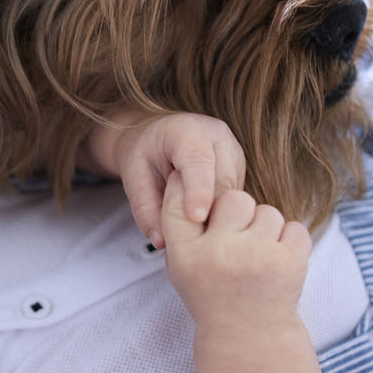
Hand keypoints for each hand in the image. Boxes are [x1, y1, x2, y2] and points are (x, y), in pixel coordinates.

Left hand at [82, 111, 245, 248]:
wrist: (156, 138)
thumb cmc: (143, 156)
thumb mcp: (133, 178)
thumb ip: (145, 209)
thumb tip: (161, 241)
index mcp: (187, 130)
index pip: (198, 161)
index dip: (198, 191)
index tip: (195, 218)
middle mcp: (218, 136)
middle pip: (221, 182)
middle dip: (208, 212)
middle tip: (185, 239)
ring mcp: (234, 151)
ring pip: (233, 194)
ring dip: (216, 216)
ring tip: (191, 228)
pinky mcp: (240, 170)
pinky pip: (236, 199)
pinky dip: (222, 215)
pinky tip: (203, 221)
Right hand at [159, 171, 310, 331]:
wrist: (249, 335)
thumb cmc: (212, 291)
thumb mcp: (183, 265)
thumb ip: (181, 226)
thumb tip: (182, 174)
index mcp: (186, 255)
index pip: (180, 202)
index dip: (189, 190)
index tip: (201, 198)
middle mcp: (218, 254)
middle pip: (233, 198)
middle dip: (239, 213)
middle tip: (238, 240)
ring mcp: (256, 257)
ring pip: (267, 211)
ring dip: (265, 229)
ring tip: (257, 257)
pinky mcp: (289, 262)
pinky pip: (294, 226)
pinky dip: (289, 241)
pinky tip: (276, 262)